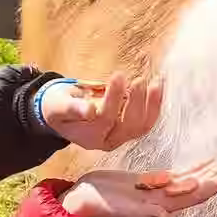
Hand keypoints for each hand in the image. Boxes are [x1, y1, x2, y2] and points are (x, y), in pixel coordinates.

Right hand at [42, 74, 162, 150]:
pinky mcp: (129, 128)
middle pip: (128, 126)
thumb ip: (72, 108)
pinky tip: (158, 87)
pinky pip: (146, 120)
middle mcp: (107, 141)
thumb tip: (89, 110)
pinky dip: (154, 105)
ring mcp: (120, 136)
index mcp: (88, 137)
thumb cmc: (58, 106)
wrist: (61, 111)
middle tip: (138, 80)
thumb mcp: (58, 105)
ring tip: (156, 83)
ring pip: (141, 126)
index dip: (113, 98)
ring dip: (152, 105)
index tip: (118, 76)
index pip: (105, 119)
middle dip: (136, 102)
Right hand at [59, 154, 216, 216]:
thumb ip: (144, 215)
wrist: (82, 202)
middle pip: (200, 184)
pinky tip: (206, 161)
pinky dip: (194, 167)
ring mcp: (160, 191)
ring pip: (192, 178)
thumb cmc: (98, 207)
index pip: (196, 194)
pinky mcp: (151, 182)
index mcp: (162, 206)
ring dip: (212, 168)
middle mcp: (166, 200)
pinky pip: (179, 174)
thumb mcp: (120, 208)